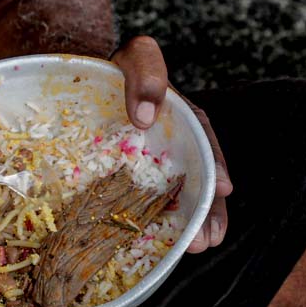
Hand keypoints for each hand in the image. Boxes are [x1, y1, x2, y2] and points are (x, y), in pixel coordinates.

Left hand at [111, 36, 232, 252]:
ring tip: (195, 248)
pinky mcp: (131, 182)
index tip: (223, 188)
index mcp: (185, 121)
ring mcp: (154, 168)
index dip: (216, 167)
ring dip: (188, 224)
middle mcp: (176, 148)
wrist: (81, 81)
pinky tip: (154, 245)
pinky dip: (153, 224)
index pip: (207, 144)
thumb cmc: (116, 67)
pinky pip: (144, 204)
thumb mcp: (136, 57)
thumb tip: (145, 117)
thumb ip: (146, 74)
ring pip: (177, 199)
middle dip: (208, 212)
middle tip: (208, 239)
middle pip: (200, 182)